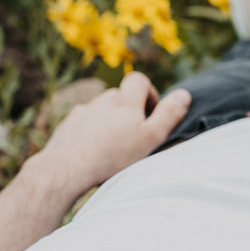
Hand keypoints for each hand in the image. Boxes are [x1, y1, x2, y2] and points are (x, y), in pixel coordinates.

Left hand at [29, 73, 191, 198]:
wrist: (65, 170)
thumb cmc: (112, 156)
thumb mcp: (150, 138)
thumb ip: (169, 115)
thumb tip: (185, 94)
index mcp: (125, 102)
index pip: (138, 80)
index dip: (148, 93)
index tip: (150, 114)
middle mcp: (102, 102)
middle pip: (119, 95)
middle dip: (128, 109)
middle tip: (133, 133)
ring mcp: (82, 113)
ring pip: (100, 108)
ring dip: (108, 119)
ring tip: (111, 144)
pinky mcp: (66, 126)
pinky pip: (82, 122)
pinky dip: (89, 131)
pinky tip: (91, 150)